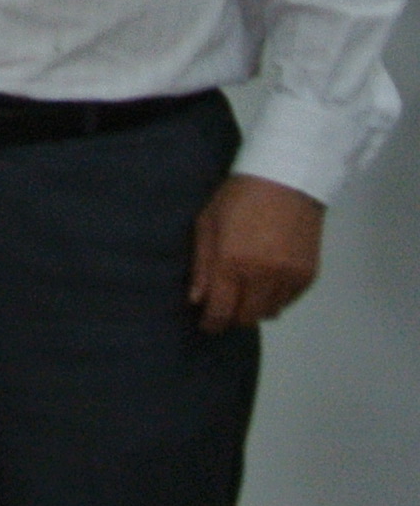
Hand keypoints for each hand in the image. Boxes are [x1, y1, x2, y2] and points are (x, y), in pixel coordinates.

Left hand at [190, 173, 322, 332]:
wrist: (286, 180)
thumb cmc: (238, 197)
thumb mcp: (207, 225)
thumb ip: (202, 266)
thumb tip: (197, 300)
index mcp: (232, 263)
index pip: (221, 310)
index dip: (212, 323)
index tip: (207, 325)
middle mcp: (263, 275)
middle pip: (247, 317)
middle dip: (233, 317)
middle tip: (225, 306)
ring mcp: (289, 277)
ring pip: (270, 312)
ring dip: (255, 308)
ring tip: (246, 293)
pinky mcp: (308, 274)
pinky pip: (289, 301)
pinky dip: (276, 298)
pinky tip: (267, 283)